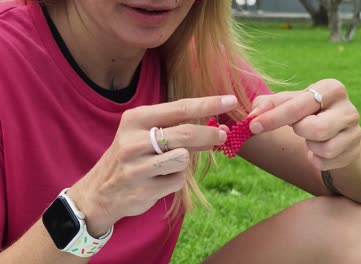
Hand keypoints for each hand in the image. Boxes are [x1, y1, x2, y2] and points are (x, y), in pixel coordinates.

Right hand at [68, 95, 237, 235]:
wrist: (100, 191)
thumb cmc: (132, 156)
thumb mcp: (146, 134)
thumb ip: (179, 129)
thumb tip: (218, 130)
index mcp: (136, 119)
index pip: (180, 108)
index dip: (208, 104)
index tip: (231, 100)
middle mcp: (134, 141)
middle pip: (185, 134)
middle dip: (209, 135)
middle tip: (224, 136)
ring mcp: (137, 167)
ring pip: (183, 159)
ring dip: (184, 162)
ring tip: (169, 164)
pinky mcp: (143, 190)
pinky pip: (177, 181)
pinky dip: (175, 180)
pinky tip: (159, 181)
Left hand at [249, 79, 360, 170]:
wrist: (336, 129)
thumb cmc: (307, 111)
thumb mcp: (289, 102)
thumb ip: (268, 104)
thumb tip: (252, 115)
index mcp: (331, 89)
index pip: (299, 106)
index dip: (273, 118)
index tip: (253, 126)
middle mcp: (348, 108)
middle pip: (316, 129)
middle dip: (300, 131)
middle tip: (298, 127)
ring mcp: (354, 131)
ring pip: (325, 149)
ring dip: (310, 147)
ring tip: (311, 138)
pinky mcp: (354, 151)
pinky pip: (326, 163)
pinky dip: (315, 160)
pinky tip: (317, 150)